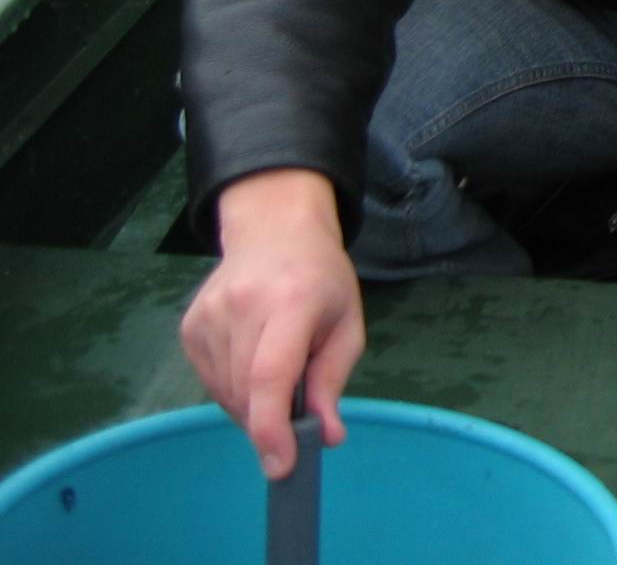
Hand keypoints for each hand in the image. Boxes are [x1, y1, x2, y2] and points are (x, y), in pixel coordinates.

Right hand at [179, 168, 364, 479]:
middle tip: (297, 403)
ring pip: (226, 394)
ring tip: (278, 366)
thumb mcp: (347, 325)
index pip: (270, 375)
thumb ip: (333, 381)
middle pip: (247, 393)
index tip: (281, 465)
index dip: (272, 427)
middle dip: (271, 419)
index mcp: (291, 301)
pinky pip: (211, 381)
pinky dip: (233, 388)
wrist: (276, 232)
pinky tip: (251, 357)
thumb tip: (325, 437)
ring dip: (252, 403)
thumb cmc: (322, 280)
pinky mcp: (188, 327)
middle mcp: (242, 306)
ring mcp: (208, 315)